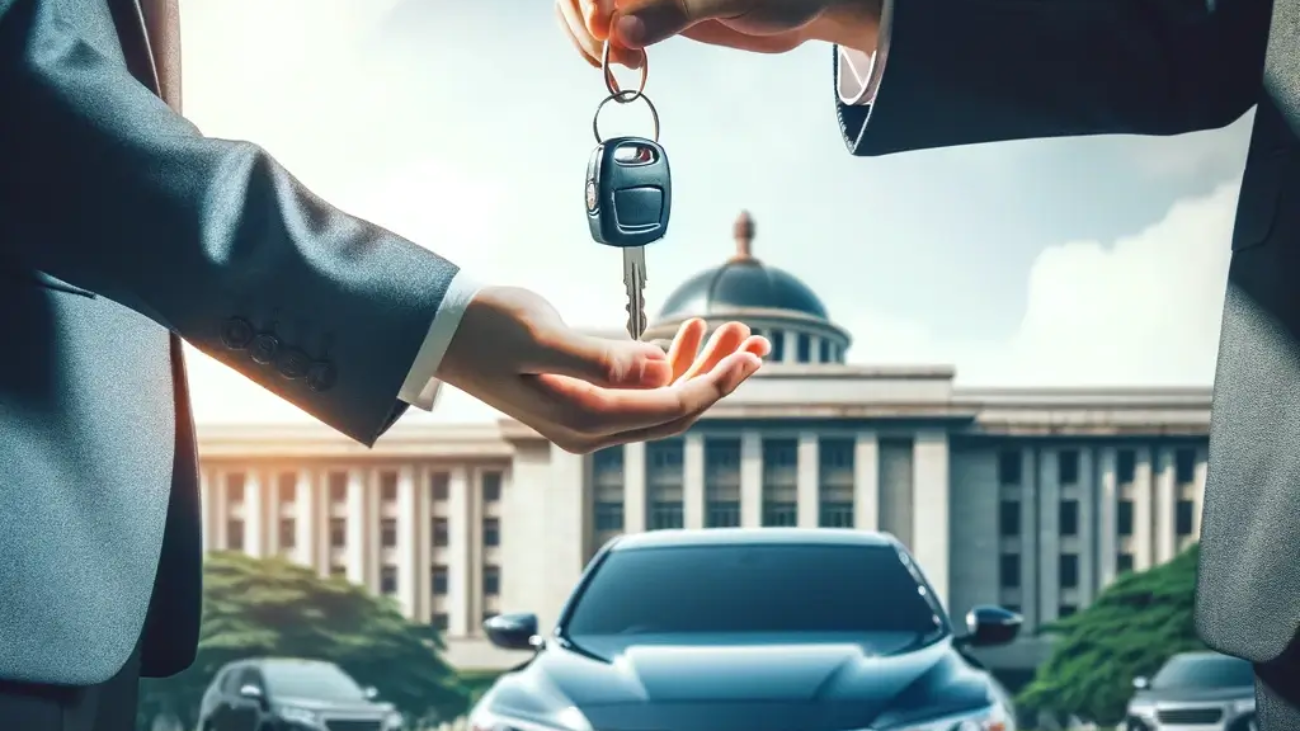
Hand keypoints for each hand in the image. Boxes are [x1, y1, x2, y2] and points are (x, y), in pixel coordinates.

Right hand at [436, 286, 768, 453]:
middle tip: (758, 340)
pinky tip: (686, 335)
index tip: (751, 356)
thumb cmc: (482, 327)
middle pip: (676, 407)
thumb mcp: (539, 337)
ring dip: (699, 364)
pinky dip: (667, 360)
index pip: (669, 406)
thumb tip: (658, 367)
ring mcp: (587, 414)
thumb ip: (600, 357)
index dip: (716, 382)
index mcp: (584, 419)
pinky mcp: (583, 395)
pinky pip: (639, 386)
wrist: (438, 329)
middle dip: (720, 375)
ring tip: (735, 330)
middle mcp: (590, 427)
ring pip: (661, 395)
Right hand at [557, 0, 881, 68]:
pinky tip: (630, 63)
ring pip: (588, 6)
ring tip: (627, 63)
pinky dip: (607, 47)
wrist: (803, 7)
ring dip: (592, 38)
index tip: (605, 26)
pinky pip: (608, 25)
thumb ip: (674, 12)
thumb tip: (623, 31)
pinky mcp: (650, 10)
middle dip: (588, 20)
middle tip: (615, 54)